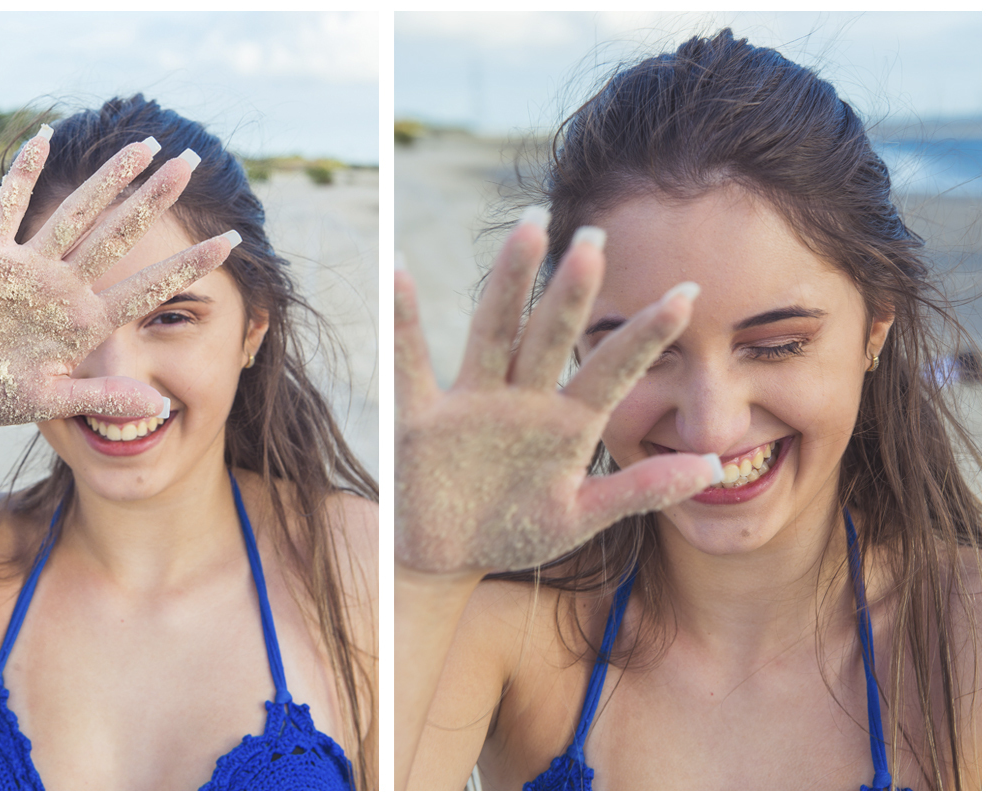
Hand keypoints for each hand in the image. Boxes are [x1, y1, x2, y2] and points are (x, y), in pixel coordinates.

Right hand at [0, 128, 235, 425]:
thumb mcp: (51, 400)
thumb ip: (102, 399)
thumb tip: (158, 409)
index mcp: (88, 321)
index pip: (149, 286)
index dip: (188, 263)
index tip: (230, 241)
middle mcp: (66, 286)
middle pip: (120, 234)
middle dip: (155, 198)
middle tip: (192, 162)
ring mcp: (29, 268)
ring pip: (76, 212)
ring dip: (108, 178)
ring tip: (145, 146)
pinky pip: (9, 207)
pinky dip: (23, 173)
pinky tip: (44, 136)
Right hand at [395, 210, 720, 574]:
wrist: (448, 558)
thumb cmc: (517, 531)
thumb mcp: (582, 514)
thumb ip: (641, 489)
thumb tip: (716, 464)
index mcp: (566, 423)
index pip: (612, 369)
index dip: (646, 335)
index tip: (688, 291)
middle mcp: (523, 400)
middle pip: (551, 335)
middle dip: (573, 290)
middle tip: (597, 234)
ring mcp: (472, 403)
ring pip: (494, 332)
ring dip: (509, 282)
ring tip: (528, 228)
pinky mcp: (421, 418)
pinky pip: (411, 364)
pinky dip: (403, 321)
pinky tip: (400, 272)